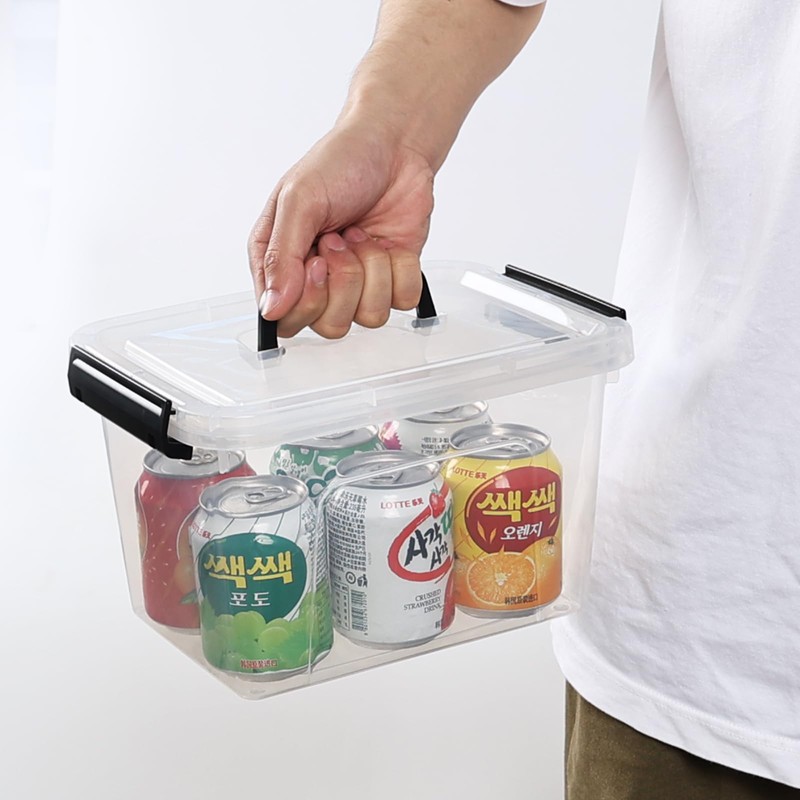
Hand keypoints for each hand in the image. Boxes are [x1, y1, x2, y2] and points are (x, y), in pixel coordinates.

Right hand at [248, 117, 432, 337]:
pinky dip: (401, 270)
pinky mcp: (392, 281)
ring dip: (373, 271)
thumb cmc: (340, 163)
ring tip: (364, 235)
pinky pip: (402, 301)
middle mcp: (317, 282)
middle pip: (328, 326)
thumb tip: (271, 310)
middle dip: (343, 282)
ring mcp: (357, 284)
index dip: (306, 300)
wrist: (394, 145)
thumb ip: (281, 258)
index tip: (316, 262)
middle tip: (341, 240)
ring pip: (368, 317)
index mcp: (281, 265)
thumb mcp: (299, 200)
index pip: (285, 319)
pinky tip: (389, 242)